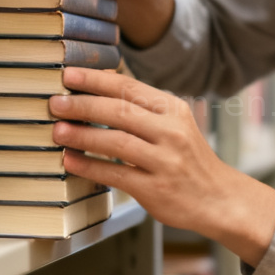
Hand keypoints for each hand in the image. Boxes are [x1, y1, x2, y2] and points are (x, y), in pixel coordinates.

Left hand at [50, 68, 274, 266]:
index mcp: (174, 110)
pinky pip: (115, 174)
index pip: (129, 87)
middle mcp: (171, 132)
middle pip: (119, 111)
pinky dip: (89, 166)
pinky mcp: (155, 189)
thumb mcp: (176, 125)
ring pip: (116, 142)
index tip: (69, 75)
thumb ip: (144, 110)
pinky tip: (70, 160)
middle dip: (82, 105)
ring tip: (57, 130)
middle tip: (55, 102)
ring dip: (82, 135)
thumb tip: (98, 89)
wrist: (219, 199)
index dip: (96, 80)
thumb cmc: (190, 160)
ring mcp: (164, 161)